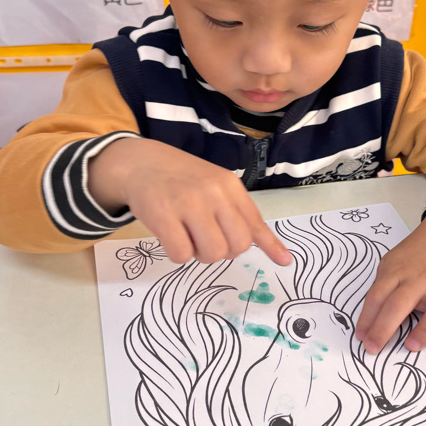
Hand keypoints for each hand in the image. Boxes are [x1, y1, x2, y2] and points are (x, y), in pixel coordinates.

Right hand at [88, 137, 291, 265]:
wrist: (141, 163)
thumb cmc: (182, 180)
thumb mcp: (215, 187)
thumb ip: (239, 215)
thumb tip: (278, 253)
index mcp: (229, 186)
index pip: (255, 222)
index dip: (270, 245)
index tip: (285, 261)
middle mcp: (213, 193)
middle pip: (237, 245)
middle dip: (224, 251)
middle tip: (206, 240)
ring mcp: (188, 203)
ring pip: (212, 253)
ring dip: (200, 255)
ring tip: (188, 237)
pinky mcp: (164, 215)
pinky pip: (182, 255)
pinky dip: (178, 254)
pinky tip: (171, 237)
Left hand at [355, 209, 425, 355]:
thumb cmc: (414, 256)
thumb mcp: (391, 262)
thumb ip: (382, 287)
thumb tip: (369, 322)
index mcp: (397, 271)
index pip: (377, 295)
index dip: (366, 318)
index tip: (361, 337)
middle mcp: (419, 280)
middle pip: (400, 303)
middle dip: (384, 328)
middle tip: (373, 347)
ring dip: (425, 330)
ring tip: (411, 346)